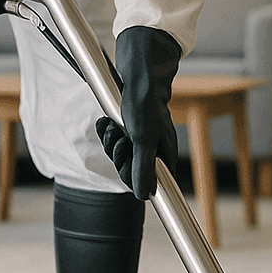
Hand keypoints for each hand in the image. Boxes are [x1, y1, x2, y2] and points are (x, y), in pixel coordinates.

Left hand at [96, 25, 180, 198]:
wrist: (138, 76)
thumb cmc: (145, 106)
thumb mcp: (143, 141)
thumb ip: (143, 169)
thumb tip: (144, 196)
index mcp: (165, 157)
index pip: (147, 184)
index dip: (132, 176)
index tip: (128, 162)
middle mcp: (154, 151)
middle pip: (129, 170)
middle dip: (118, 155)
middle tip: (121, 139)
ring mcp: (140, 140)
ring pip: (118, 155)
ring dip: (111, 141)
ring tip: (114, 127)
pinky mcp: (129, 129)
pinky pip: (113, 140)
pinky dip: (106, 132)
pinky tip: (107, 122)